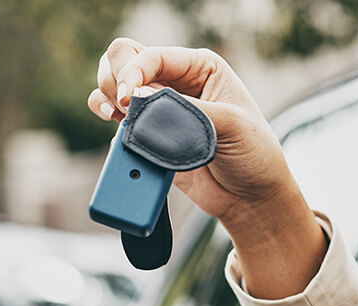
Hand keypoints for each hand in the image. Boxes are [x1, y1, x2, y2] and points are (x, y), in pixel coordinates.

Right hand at [89, 38, 327, 299]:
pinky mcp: (149, 134)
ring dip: (104, 95)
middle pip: (124, 58)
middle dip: (114, 77)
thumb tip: (140, 100)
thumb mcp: (230, 125)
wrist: (250, 198)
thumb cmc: (253, 154)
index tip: (128, 98)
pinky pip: (116, 118)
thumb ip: (186, 110)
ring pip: (113, 84)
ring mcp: (159, 107)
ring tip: (111, 114)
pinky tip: (113, 127)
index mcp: (200, 67)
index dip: (133, 72)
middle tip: (120, 104)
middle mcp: (176, 81)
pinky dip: (107, 118)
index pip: (153, 55)